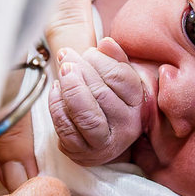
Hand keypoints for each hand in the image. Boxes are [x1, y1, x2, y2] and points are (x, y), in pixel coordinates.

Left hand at [49, 38, 145, 166]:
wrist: (101, 140)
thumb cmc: (110, 104)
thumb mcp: (119, 80)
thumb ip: (114, 59)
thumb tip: (105, 43)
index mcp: (139, 103)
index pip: (120, 78)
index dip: (100, 61)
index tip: (87, 52)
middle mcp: (127, 125)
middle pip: (101, 94)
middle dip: (80, 71)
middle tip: (66, 56)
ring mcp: (105, 142)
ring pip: (86, 115)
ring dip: (70, 89)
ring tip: (62, 70)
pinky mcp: (82, 152)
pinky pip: (66, 128)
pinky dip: (57, 106)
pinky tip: (55, 90)